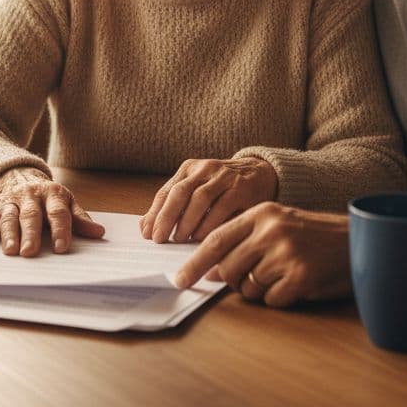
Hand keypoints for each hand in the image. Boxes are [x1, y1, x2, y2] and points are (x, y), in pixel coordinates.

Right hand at [0, 168, 104, 255]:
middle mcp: (31, 196)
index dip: (61, 230)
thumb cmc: (47, 197)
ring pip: (9, 216)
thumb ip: (79, 219)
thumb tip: (99, 233)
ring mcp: (11, 200)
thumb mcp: (65, 202)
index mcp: (53, 194)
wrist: (19, 174)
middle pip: (31, 215)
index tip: (62, 248)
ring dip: (9, 233)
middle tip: (30, 252)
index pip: (58, 213)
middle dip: (31, 233)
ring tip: (10, 251)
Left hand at [140, 157, 277, 243]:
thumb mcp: (197, 190)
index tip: (148, 234)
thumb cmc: (223, 188)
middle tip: (160, 239)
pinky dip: (210, 223)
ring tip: (180, 240)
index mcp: (190, 168)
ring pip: (200, 198)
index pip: (167, 191)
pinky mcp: (241, 187)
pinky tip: (202, 237)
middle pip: (180, 192)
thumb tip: (146, 228)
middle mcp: (205, 168)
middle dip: (167, 217)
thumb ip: (174, 206)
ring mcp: (224, 176)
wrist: (260, 174)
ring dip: (188, 221)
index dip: (155, 213)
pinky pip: (222, 206)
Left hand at [173, 202, 351, 307]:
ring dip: (261, 289)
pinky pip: (271, 301)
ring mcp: (285, 254)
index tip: (179, 280)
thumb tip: (208, 270)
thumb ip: (243, 241)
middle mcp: (271, 231)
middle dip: (233, 280)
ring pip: (248, 288)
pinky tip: (298, 283)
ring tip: (284, 273)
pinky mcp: (300, 278)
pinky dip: (281, 298)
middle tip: (257, 275)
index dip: (194, 262)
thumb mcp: (277, 225)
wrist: (356, 240)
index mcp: (261, 213)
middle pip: (227, 268)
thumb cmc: (312, 236)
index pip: (216, 240)